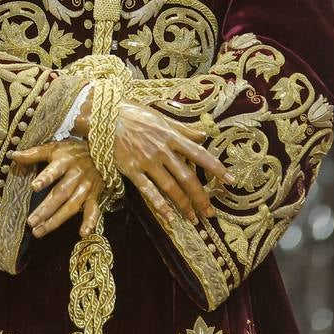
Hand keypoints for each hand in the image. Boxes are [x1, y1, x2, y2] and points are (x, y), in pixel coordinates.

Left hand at [9, 139, 103, 238]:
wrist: (101, 153)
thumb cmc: (72, 152)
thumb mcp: (54, 148)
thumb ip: (34, 153)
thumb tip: (13, 156)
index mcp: (65, 162)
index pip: (54, 170)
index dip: (45, 178)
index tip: (34, 186)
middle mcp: (76, 176)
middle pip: (60, 194)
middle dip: (45, 209)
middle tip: (31, 222)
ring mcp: (86, 188)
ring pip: (71, 206)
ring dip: (56, 220)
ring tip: (39, 231)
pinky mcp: (94, 197)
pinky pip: (93, 210)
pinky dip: (90, 222)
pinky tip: (83, 233)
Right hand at [110, 102, 228, 225]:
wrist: (104, 116)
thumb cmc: (133, 114)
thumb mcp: (161, 117)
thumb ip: (183, 129)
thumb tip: (204, 135)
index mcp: (170, 136)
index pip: (198, 154)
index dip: (215, 168)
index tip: (230, 180)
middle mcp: (161, 150)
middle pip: (187, 177)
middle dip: (200, 196)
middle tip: (210, 213)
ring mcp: (146, 161)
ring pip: (170, 187)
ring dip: (183, 204)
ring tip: (193, 218)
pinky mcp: (131, 169)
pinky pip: (148, 190)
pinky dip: (159, 205)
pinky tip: (169, 217)